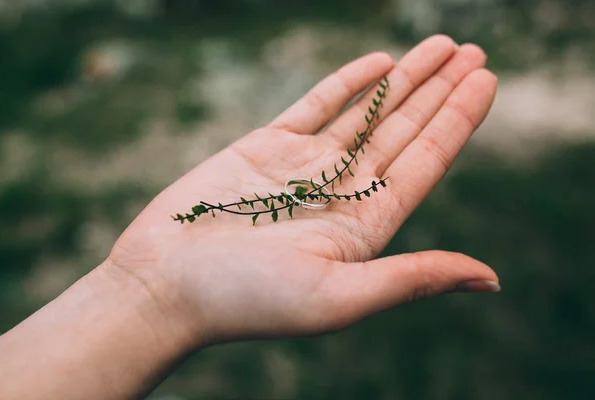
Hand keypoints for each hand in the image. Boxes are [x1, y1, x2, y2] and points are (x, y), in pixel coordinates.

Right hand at [107, 35, 498, 346]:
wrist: (164, 285)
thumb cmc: (247, 301)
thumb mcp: (339, 297)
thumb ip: (412, 279)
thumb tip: (490, 279)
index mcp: (364, 228)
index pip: (424, 164)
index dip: (457, 121)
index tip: (485, 80)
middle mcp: (340, 194)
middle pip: (403, 131)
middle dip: (440, 91)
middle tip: (475, 51)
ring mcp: (303, 167)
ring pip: (365, 112)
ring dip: (404, 79)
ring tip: (440, 46)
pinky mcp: (265, 147)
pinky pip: (315, 106)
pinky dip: (347, 83)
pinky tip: (379, 63)